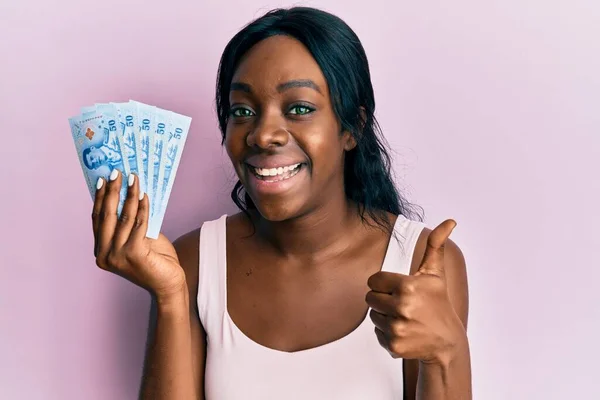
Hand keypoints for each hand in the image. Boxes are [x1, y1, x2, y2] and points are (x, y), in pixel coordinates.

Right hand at [92, 170, 185, 298]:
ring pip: (123, 218)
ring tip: (134, 178)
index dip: (100, 198)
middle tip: (117, 172)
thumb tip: (130, 193)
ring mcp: (117, 256)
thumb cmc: (155, 260)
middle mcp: (104, 255)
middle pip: (106, 216)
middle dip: (112, 191)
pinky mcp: (134, 254)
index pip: (97, 219)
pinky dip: (142, 208)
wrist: (168, 284)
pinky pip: (139, 224)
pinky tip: (144, 195)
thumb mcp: (137, 239)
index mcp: (101, 252)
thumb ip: (129, 223)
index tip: (103, 179)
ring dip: (129, 195)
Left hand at [366, 219, 465, 363]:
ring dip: (385, 316)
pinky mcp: (394, 345)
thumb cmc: (438, 303)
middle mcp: (402, 307)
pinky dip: (387, 333)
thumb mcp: (435, 274)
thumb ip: (435, 246)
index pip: (374, 280)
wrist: (447, 342)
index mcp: (408, 286)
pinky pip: (376, 333)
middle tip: (402, 304)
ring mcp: (398, 328)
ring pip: (373, 315)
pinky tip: (404, 332)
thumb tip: (450, 221)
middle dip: (383, 299)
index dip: (385, 284)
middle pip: (370, 298)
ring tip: (405, 318)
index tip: (399, 289)